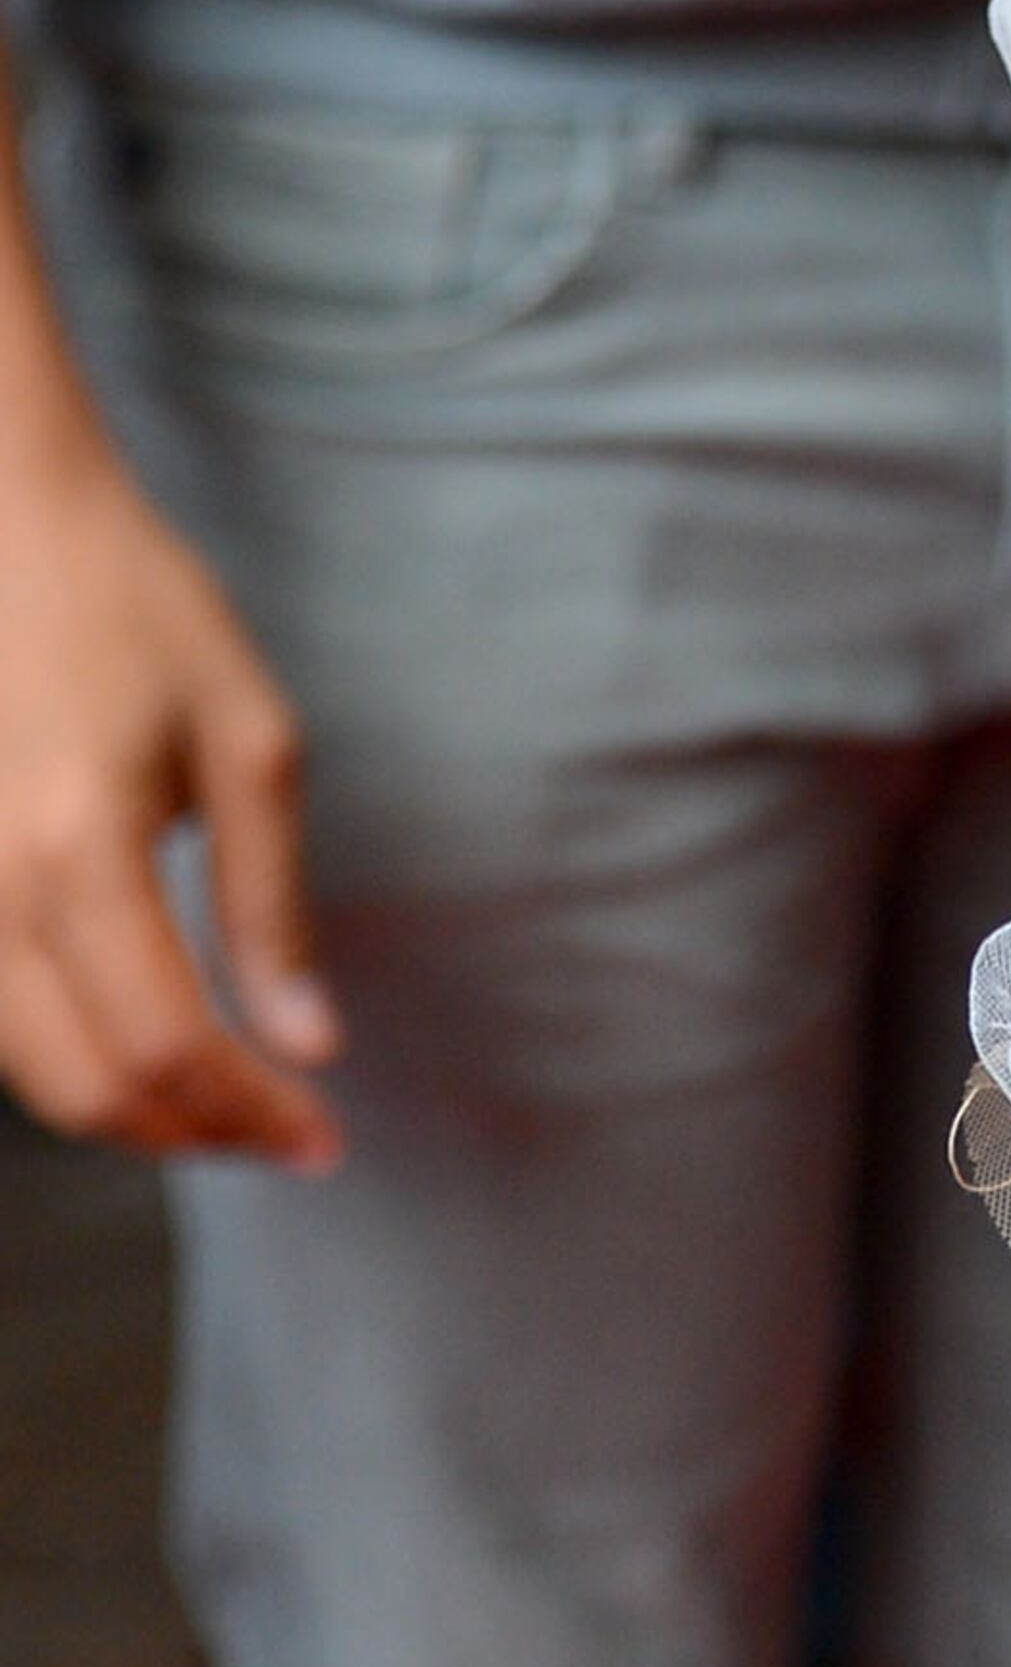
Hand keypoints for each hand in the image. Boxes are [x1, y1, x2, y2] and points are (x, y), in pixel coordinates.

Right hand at [0, 423, 340, 1164]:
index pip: (168, 1048)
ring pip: (26, 1073)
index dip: (248, 1116)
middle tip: (279, 1127)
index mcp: (78, 857)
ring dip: (128, 1106)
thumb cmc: (136, 608)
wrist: (6, 525)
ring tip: (225, 1091)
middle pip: (85, 1092)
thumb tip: (308, 1045)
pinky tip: (139, 1034)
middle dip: (192, 1132)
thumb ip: (269, 901)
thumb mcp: (247, 737)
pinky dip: (66, 1056)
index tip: (321, 1141)